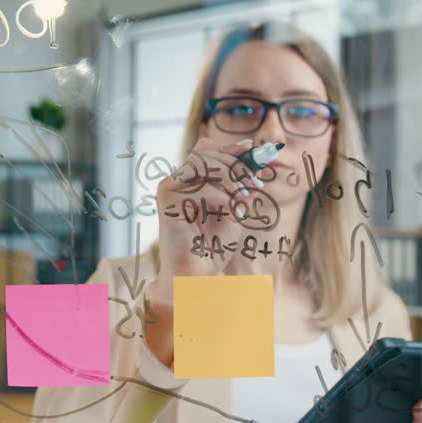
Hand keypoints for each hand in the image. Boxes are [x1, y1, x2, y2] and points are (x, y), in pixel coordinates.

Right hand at [143, 137, 268, 367]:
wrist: (195, 276)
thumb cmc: (213, 246)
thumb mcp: (232, 207)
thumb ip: (236, 182)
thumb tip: (249, 151)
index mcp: (188, 181)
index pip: (206, 149)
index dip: (230, 146)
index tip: (254, 150)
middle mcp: (175, 181)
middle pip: (206, 152)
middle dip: (235, 165)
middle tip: (255, 185)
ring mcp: (169, 189)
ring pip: (204, 165)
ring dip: (230, 180)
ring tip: (242, 200)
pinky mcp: (167, 200)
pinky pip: (202, 188)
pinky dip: (221, 200)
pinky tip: (229, 215)